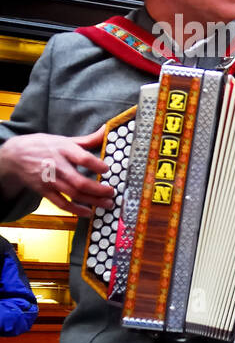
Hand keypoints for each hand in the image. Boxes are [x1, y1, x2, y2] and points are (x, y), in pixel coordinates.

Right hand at [0, 128, 114, 216]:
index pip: (82, 158)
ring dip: (92, 201)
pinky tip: (89, 212)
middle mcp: (57, 166)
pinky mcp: (44, 191)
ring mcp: (50, 180)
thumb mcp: (64, 140)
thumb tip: (106, 130)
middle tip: (112, 192)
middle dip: (99, 189)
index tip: (107, 169)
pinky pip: (61, 203)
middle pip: (79, 181)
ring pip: (73, 194)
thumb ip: (87, 139)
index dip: (97, 165)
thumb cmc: (44, 146)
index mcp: (63, 150)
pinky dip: (75, 210)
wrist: (14, 156)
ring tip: (108, 203)